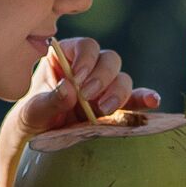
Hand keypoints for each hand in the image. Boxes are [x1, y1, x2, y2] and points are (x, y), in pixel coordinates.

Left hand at [18, 35, 160, 136]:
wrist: (39, 140)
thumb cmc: (32, 118)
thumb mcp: (33, 111)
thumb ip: (50, 100)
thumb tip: (69, 89)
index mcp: (67, 57)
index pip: (85, 46)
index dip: (86, 59)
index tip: (77, 80)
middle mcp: (90, 68)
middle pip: (109, 59)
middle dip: (102, 77)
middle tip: (88, 97)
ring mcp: (105, 86)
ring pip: (122, 78)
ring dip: (117, 92)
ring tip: (103, 110)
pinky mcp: (117, 106)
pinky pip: (136, 99)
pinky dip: (145, 99)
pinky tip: (153, 102)